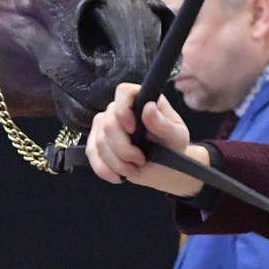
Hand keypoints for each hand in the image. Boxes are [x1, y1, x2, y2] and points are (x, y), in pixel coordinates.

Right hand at [87, 83, 204, 194]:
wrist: (164, 168)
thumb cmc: (173, 147)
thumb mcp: (176, 136)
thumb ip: (163, 124)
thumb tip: (149, 107)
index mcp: (141, 100)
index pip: (123, 92)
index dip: (123, 110)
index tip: (132, 129)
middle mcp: (120, 109)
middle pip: (108, 123)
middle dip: (123, 148)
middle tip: (140, 159)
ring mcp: (105, 125)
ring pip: (99, 142)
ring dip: (117, 162)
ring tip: (134, 168)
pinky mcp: (96, 143)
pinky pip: (92, 154)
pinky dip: (105, 169)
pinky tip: (118, 176)